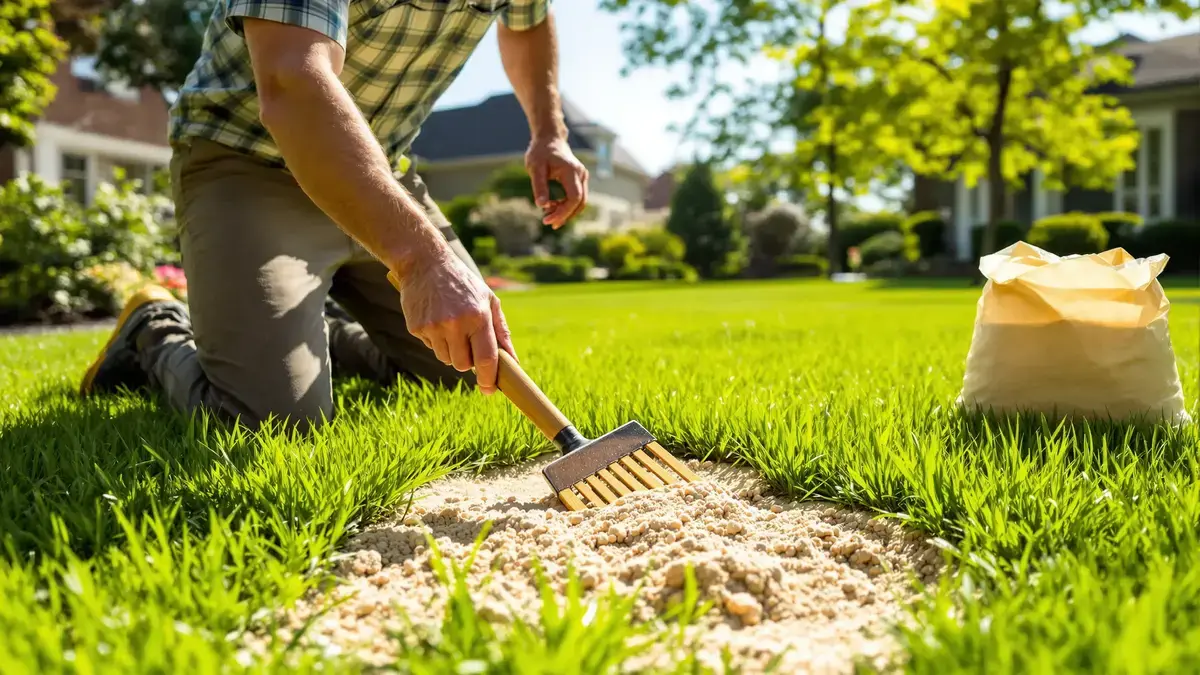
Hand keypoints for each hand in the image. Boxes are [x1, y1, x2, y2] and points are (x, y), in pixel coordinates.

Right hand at [391, 249, 516, 395]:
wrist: (425, 262)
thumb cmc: (463, 283)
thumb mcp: (489, 300)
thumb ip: (501, 332)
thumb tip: (513, 361)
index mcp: (478, 316)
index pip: (486, 358)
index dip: (489, 379)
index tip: (490, 390)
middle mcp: (455, 323)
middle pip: (463, 365)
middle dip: (468, 362)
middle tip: (468, 344)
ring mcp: (433, 326)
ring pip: (446, 359)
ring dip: (451, 352)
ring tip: (451, 327)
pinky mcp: (416, 327)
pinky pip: (430, 348)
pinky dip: (436, 341)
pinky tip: (437, 320)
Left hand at [525, 135, 588, 228]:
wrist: (549, 139)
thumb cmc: (540, 152)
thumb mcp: (535, 168)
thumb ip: (539, 186)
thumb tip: (541, 206)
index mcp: (571, 171)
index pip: (574, 198)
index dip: (563, 212)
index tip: (547, 219)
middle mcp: (580, 174)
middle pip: (580, 202)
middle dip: (565, 215)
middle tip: (547, 222)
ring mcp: (582, 177)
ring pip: (580, 201)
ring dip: (566, 212)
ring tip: (548, 216)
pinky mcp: (579, 179)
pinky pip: (577, 197)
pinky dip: (566, 205)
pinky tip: (552, 207)